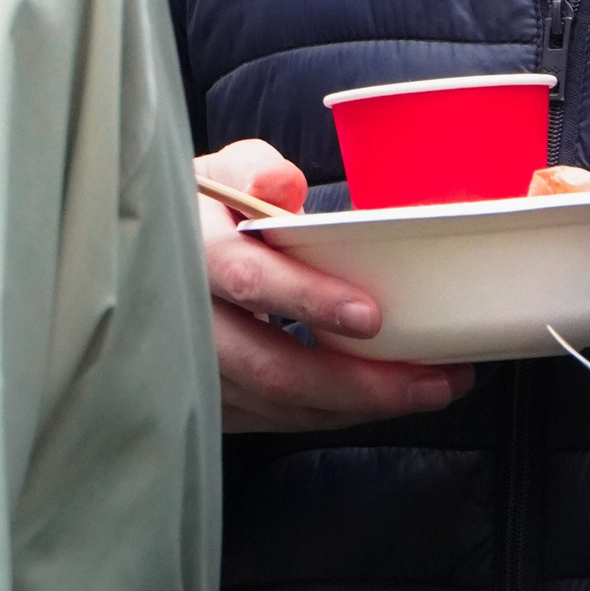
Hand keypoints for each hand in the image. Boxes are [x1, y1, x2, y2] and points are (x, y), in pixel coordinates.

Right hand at [198, 141, 472, 432]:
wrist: (161, 258)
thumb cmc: (208, 212)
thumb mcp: (223, 173)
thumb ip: (254, 170)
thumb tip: (279, 186)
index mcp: (193, 250)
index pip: (248, 278)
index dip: (307, 300)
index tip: (370, 316)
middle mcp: (187, 320)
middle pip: (269, 367)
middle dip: (355, 383)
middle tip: (428, 379)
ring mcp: (194, 370)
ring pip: (277, 404)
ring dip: (356, 406)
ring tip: (427, 390)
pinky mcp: (210, 401)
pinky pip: (274, 420)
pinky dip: (331, 413)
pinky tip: (378, 400)